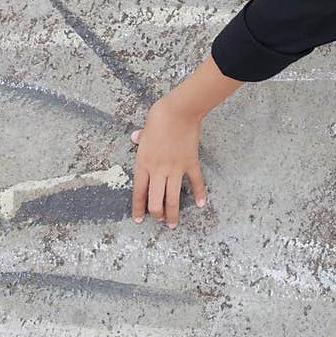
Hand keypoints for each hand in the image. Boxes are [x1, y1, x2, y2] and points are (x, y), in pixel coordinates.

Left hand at [130, 94, 206, 226]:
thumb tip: (135, 138)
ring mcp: (175, 169)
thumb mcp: (144, 130)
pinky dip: (199, 193)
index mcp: (144, 164)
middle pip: (155, 201)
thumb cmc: (159, 117)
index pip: (139, 193)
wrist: (178, 111)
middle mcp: (158, 171)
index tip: (139, 219)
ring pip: (173, 198)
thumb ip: (140, 138)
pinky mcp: (190, 163)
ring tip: (173, 224)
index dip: (138, 209)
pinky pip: (195, 182)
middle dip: (157, 215)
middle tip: (159, 220)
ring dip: (173, 214)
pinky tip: (200, 203)